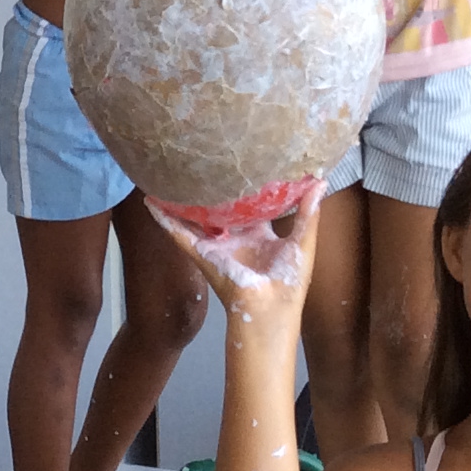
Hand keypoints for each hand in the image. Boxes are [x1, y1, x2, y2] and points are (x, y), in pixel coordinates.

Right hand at [148, 178, 324, 308]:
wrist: (269, 308)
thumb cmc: (288, 280)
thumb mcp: (303, 241)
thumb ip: (307, 212)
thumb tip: (320, 180)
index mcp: (260, 237)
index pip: (252, 208)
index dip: (249, 189)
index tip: (246, 166)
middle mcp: (236, 239)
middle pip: (222, 210)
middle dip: (214, 190)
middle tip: (208, 161)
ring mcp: (216, 246)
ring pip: (196, 218)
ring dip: (183, 201)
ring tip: (172, 176)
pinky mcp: (201, 253)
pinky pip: (178, 234)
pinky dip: (164, 219)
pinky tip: (150, 202)